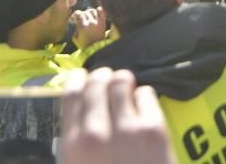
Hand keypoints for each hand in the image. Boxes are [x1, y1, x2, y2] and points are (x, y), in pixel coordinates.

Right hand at [60, 67, 174, 163]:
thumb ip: (76, 143)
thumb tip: (79, 114)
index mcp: (74, 147)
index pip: (71, 94)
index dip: (78, 80)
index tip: (82, 78)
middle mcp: (96, 134)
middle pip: (97, 81)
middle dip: (102, 78)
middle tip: (108, 84)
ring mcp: (127, 129)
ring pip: (122, 80)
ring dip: (123, 84)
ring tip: (126, 93)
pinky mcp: (154, 129)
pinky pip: (146, 93)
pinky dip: (144, 98)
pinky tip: (143, 110)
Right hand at [72, 7, 106, 49]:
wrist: (96, 49)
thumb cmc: (84, 45)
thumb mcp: (75, 38)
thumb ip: (75, 28)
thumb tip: (77, 21)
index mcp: (82, 26)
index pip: (78, 13)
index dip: (76, 14)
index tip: (75, 17)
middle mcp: (90, 22)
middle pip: (85, 12)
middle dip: (82, 14)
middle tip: (81, 18)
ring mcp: (97, 22)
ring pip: (93, 11)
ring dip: (89, 12)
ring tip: (88, 15)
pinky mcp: (103, 23)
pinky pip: (102, 13)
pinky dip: (99, 10)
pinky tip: (97, 10)